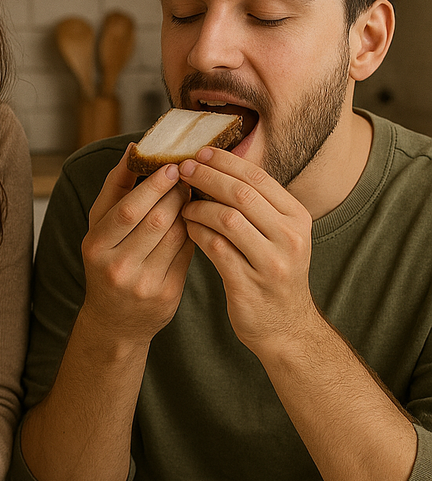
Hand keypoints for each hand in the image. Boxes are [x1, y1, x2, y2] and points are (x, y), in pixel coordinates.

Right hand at [80, 149, 193, 343]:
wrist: (114, 321)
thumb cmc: (105, 262)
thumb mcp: (98, 228)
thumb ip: (114, 189)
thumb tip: (134, 149)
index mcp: (95, 247)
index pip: (129, 209)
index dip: (153, 186)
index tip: (171, 167)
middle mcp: (118, 267)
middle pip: (157, 220)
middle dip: (176, 194)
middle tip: (188, 178)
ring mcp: (144, 284)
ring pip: (177, 235)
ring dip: (188, 210)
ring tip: (191, 196)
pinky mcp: (168, 295)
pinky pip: (188, 254)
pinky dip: (193, 232)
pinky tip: (195, 220)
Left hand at [179, 147, 315, 352]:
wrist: (286, 327)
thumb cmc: (274, 274)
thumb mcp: (280, 236)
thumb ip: (258, 206)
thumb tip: (219, 168)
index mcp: (298, 217)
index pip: (258, 178)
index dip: (226, 162)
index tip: (201, 153)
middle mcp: (290, 237)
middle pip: (242, 194)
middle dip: (208, 177)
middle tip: (183, 169)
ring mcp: (271, 262)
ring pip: (227, 219)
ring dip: (198, 207)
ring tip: (182, 204)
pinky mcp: (248, 284)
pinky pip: (216, 248)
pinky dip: (197, 232)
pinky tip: (187, 227)